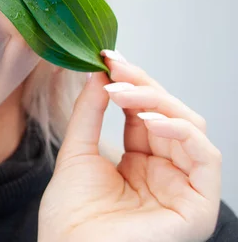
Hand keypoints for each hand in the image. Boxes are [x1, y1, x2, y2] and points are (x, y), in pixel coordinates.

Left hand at [38, 50, 221, 241]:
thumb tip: (98, 73)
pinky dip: (181, 130)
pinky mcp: (198, 206)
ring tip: (121, 92)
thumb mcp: (77, 153)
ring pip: (190, 127)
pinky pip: (206, 156)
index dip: (131, 83)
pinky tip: (147, 119)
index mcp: (140, 163)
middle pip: (169, 114)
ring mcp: (182, 188)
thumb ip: (90, 113)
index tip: (108, 58)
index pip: (145, 113)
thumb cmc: (70, 217)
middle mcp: (164, 173)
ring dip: (156, 102)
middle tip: (115, 67)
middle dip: (143, 86)